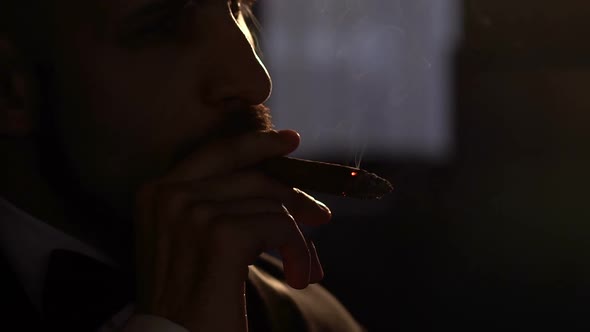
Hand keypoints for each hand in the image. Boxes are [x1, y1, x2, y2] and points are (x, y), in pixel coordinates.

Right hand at [131, 130, 331, 331]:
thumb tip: (275, 187)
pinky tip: (299, 277)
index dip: (257, 144)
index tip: (290, 141)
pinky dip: (299, 253)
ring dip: (296, 239)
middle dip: (292, 196)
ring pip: (271, 205)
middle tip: (320, 216)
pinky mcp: (222, 235)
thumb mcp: (189, 240)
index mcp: (156, 192)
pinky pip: (281, 226)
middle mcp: (169, 195)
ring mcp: (193, 212)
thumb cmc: (187, 300)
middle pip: (252, 177)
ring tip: (305, 268)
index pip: (216, 154)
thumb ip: (217, 203)